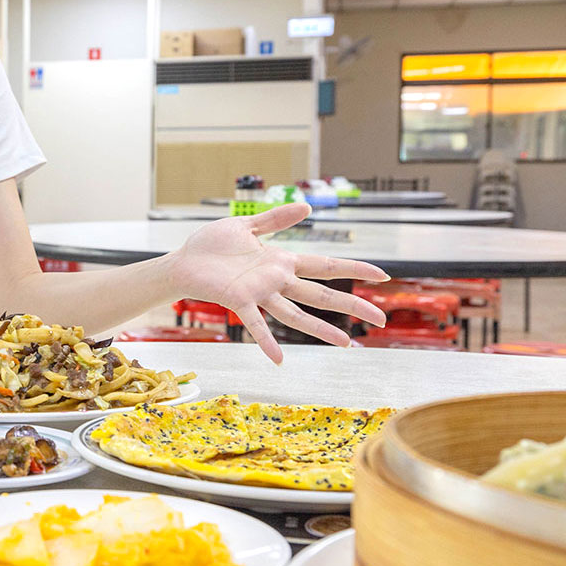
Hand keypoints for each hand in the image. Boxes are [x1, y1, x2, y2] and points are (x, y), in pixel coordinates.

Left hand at [171, 203, 388, 362]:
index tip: (382, 275)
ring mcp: (259, 293)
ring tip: (346, 342)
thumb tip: (307, 207)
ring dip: (320, 328)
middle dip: (351, 304)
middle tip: (380, 319)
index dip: (354, 269)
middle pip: (321, 293)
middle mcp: (276, 281)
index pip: (326, 265)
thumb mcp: (247, 226)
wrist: (182, 262)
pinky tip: (279, 358)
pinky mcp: (238, 301)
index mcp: (281, 262)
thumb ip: (276, 219)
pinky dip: (266, 341)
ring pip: (296, 313)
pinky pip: (254, 323)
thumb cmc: (212, 246)